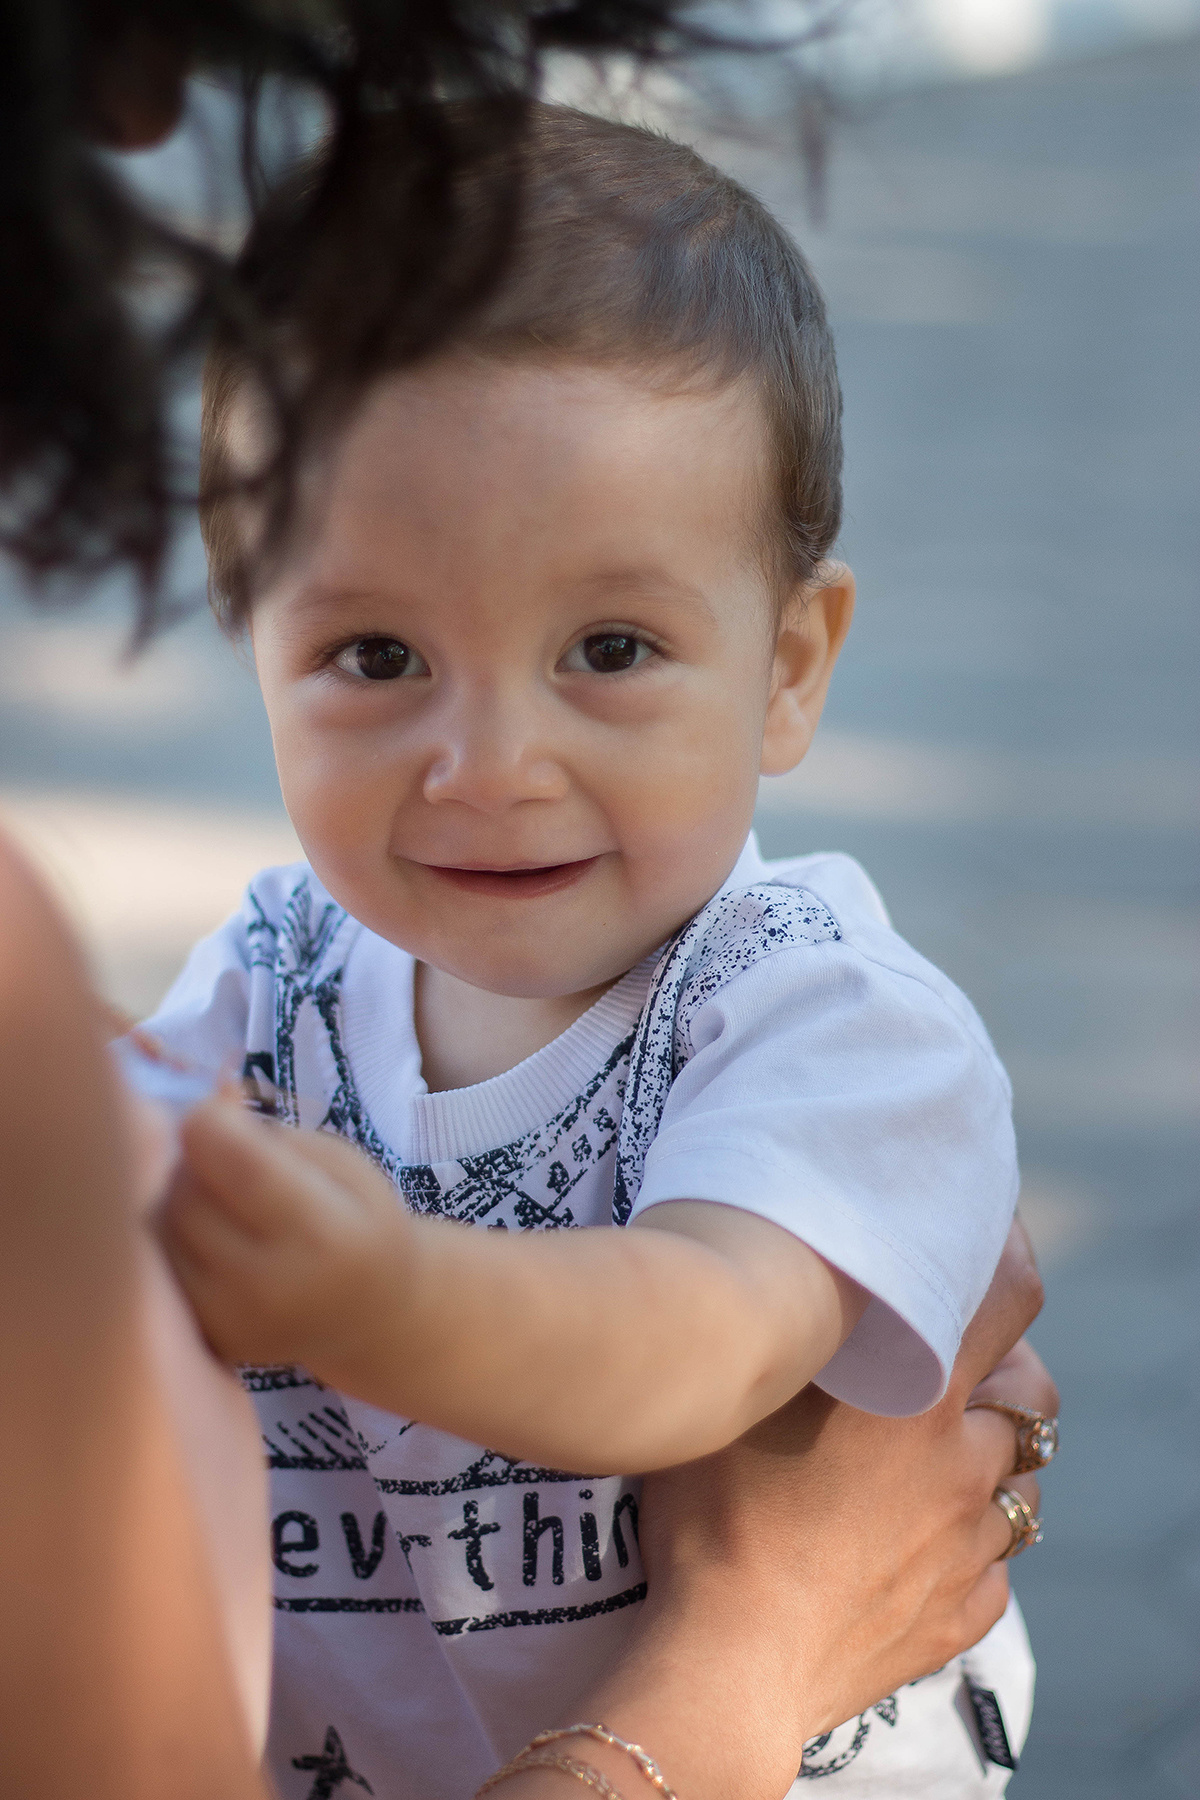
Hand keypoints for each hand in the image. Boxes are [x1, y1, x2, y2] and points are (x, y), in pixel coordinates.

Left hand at [161, 1095, 412, 1373]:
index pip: (240, 1165)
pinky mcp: (203, 1337)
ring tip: (221, 1195)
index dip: (209, 1122)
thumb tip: (208, 1103)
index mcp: (325, 1236)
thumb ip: (273, 1134)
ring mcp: (231, 1321)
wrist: (367, 1315)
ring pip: (163, 1226)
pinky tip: (208, 1234)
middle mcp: (272, 1288)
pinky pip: (158, 1262)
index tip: (216, 1110)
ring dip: (179, 1194)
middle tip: (228, 1156)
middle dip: (197, 1159)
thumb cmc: (358, 1224)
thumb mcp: (342, 1164)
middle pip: (189, 1194)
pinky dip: (172, 1233)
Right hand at [553, 1220, 1053, 1799]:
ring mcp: (969, 1546)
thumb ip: (796, 1335)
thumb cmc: (715, 1513)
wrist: (728, 1662)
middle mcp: (963, 1463)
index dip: (1007, 1254)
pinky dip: (966, 1545)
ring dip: (989, 1462)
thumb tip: (809, 1289)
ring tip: (932, 1462)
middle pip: (1032, 1395)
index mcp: (920, 1393)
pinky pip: (990, 1567)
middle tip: (956, 1365)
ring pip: (1019, 1486)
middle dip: (1008, 1370)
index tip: (985, 1239)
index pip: (1009, 1296)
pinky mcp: (958, 1615)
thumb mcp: (742, 1393)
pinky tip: (912, 1542)